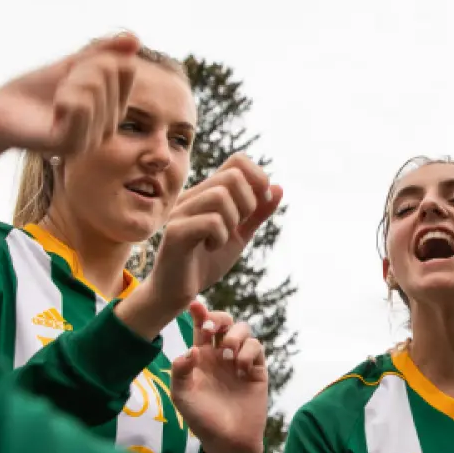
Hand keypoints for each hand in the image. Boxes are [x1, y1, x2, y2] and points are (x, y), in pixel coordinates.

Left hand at [0, 33, 142, 197]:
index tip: (72, 74)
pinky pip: (80, 105)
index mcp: (115, 110)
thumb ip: (104, 52)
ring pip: (94, 85)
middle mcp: (110, 129)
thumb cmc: (34, 91)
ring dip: (66, 82)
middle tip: (57, 89)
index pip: (125, 67)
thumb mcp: (73, 65)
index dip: (94, 59)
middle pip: (109, 73)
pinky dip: (63, 96)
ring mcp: (92, 140)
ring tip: (53, 101)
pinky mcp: (71, 146)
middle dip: (77, 69)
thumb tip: (136, 39)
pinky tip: (53, 110)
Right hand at [143, 155, 282, 320]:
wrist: (177, 292)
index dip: (257, 177)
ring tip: (222, 238)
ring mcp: (181, 211)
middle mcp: (192, 196)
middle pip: (232, 176)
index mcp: (207, 192)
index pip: (237, 160)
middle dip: (249, 203)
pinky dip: (220, 237)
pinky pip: (210, 221)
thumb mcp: (239, 235)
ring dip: (233, 221)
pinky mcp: (175, 231)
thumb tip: (278, 187)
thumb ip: (257, 213)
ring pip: (220, 196)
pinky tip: (211, 248)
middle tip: (239, 225)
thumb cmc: (206, 261)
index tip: (261, 204)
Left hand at [171, 303, 268, 452]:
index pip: (200, 328)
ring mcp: (240, 361)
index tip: (194, 305)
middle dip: (219, 319)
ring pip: (243, 330)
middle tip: (211, 329)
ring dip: (234, 337)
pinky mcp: (257, 369)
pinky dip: (247, 352)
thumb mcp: (182, 396)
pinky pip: (256, 348)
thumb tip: (191, 350)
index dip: (199, 313)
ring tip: (226, 356)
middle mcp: (220, 355)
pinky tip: (239, 368)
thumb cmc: (201, 419)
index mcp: (200, 357)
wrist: (228, 440)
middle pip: (224, 322)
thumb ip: (180, 371)